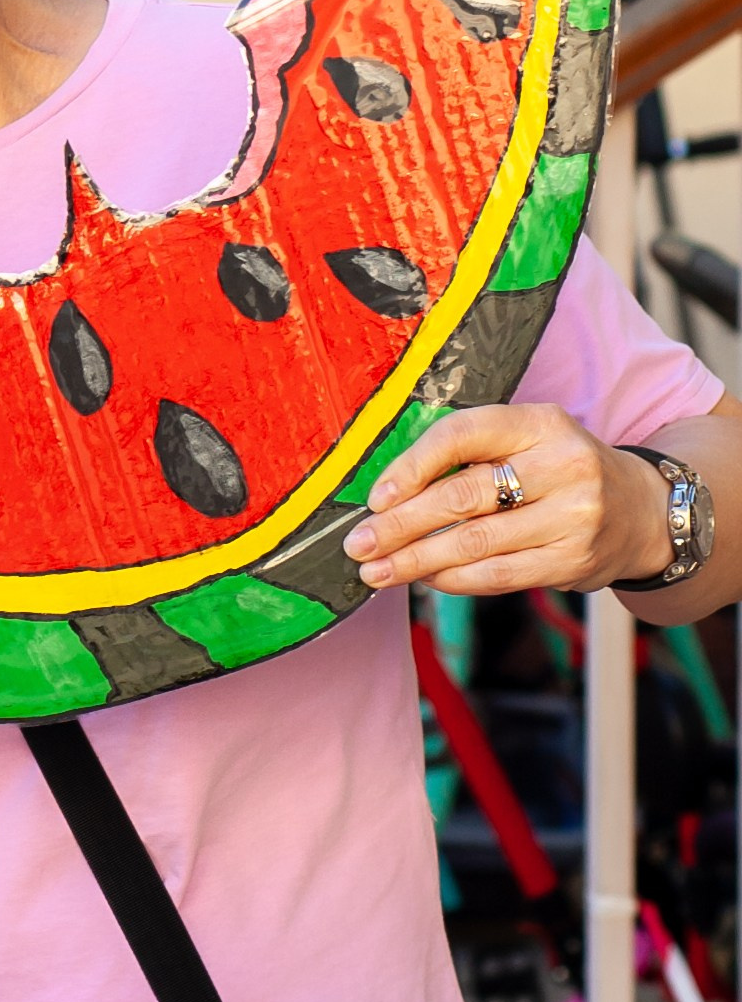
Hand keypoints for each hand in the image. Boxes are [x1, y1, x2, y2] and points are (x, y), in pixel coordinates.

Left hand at [341, 402, 673, 595]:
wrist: (642, 511)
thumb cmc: (559, 469)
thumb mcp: (526, 439)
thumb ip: (468, 454)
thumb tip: (387, 491)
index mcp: (540, 422)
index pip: (463, 434)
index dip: (412, 465)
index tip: (376, 496)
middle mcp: (561, 466)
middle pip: (463, 496)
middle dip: (402, 524)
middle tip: (359, 543)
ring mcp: (572, 517)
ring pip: (476, 542)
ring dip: (417, 561)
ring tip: (376, 571)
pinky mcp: (573, 561)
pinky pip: (500, 575)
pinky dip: (454, 579)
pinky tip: (424, 580)